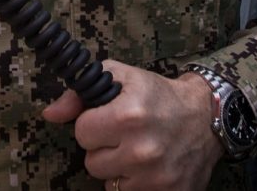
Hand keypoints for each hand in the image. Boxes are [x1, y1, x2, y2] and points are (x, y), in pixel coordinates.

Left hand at [41, 61, 222, 189]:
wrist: (206, 118)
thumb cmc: (158, 95)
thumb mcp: (121, 77)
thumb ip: (79, 94)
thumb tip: (50, 114)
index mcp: (128, 115)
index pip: (82, 133)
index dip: (92, 124)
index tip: (108, 119)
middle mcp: (142, 149)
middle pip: (92, 162)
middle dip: (104, 148)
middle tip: (125, 135)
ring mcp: (155, 177)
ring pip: (108, 183)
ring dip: (118, 168)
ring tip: (137, 150)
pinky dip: (135, 183)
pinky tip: (148, 167)